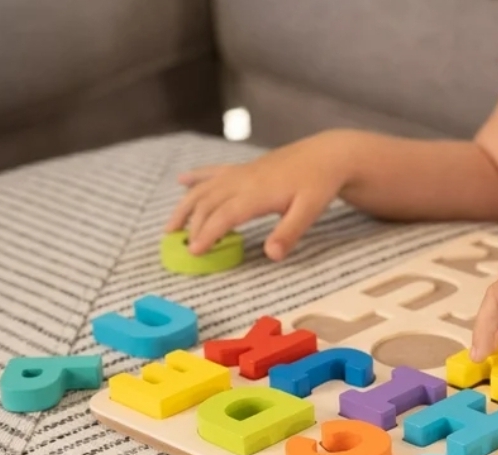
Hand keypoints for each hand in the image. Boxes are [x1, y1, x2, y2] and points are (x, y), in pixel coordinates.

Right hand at [164, 131, 351, 260]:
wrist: (327, 155)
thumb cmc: (319, 184)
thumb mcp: (310, 211)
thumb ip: (289, 233)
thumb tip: (271, 255)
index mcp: (257, 193)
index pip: (224, 215)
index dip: (207, 233)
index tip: (193, 251)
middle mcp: (243, 180)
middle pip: (208, 203)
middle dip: (190, 225)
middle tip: (177, 248)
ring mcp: (242, 172)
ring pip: (204, 188)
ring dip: (185, 206)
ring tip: (170, 227)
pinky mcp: (245, 168)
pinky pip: (214, 172)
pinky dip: (196, 177)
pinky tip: (181, 181)